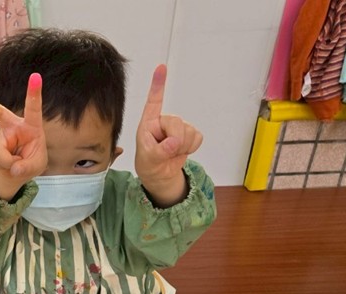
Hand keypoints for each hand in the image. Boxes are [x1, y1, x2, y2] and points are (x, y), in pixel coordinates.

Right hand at [0, 72, 46, 200]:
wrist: (15, 170)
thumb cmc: (30, 160)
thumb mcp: (37, 166)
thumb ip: (27, 167)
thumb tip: (13, 168)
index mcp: (31, 125)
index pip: (33, 108)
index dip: (34, 92)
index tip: (35, 76)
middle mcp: (13, 126)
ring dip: (7, 163)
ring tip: (15, 164)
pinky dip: (2, 166)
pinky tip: (6, 164)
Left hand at [134, 64, 203, 206]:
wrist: (161, 174)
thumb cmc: (149, 163)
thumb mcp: (148, 159)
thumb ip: (159, 151)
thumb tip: (174, 143)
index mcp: (148, 123)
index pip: (154, 102)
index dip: (158, 84)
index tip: (161, 67)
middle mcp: (163, 121)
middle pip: (177, 123)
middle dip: (175, 141)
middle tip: (167, 152)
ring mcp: (178, 126)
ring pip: (189, 131)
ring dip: (183, 147)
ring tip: (172, 153)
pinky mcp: (190, 133)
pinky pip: (197, 137)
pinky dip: (191, 148)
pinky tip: (182, 151)